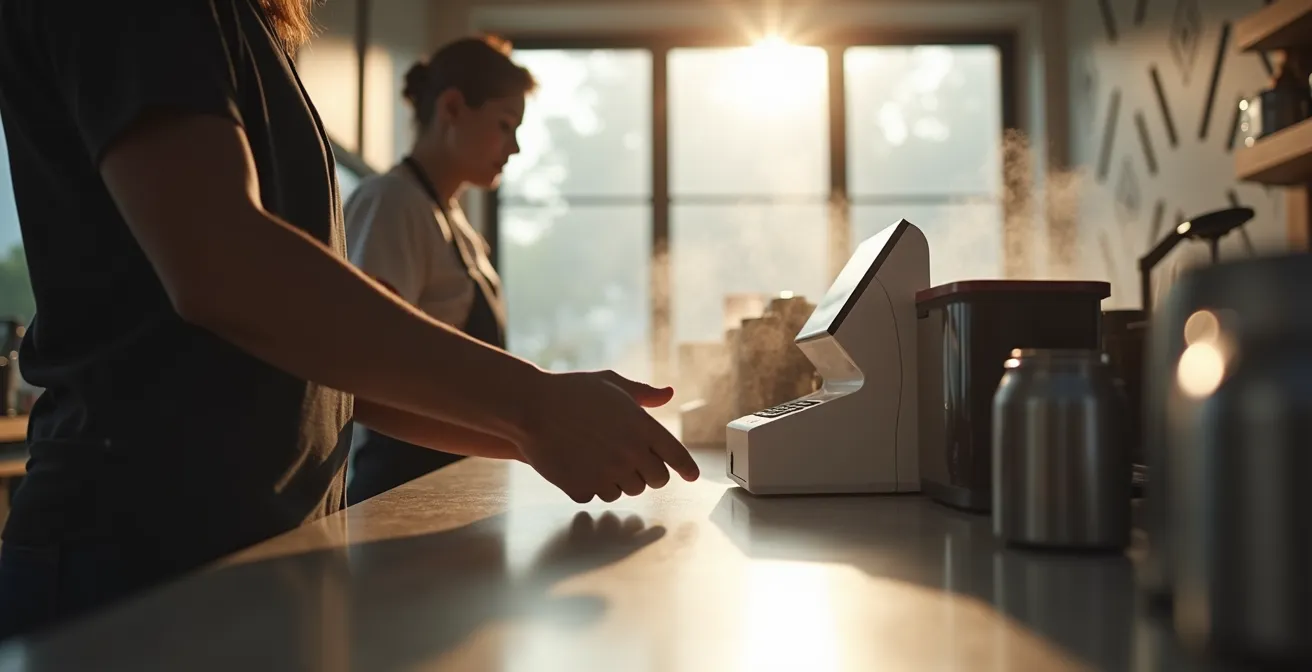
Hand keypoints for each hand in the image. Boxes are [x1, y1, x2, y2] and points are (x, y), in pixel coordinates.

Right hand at [515, 370, 699, 502]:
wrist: (530, 408)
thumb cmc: (571, 391)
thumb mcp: (611, 383)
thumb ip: (643, 393)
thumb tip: (669, 393)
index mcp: (643, 426)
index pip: (676, 456)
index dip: (687, 467)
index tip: (692, 475)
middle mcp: (630, 453)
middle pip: (657, 479)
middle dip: (650, 472)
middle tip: (636, 463)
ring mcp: (608, 474)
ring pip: (631, 490)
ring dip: (624, 479)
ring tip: (604, 459)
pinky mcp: (585, 488)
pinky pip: (602, 495)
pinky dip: (596, 486)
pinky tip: (583, 467)